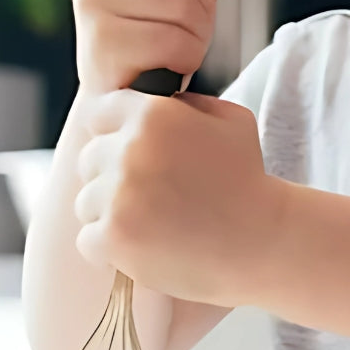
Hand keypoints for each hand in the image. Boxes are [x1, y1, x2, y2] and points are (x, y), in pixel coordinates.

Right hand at [70, 0, 244, 93]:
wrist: (124, 99)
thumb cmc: (156, 36)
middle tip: (192, 22)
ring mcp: (92, 3)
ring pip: (182, 1)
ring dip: (199, 31)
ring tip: (180, 45)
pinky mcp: (103, 44)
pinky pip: (175, 41)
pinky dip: (188, 58)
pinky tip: (170, 66)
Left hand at [73, 88, 288, 305]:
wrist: (263, 243)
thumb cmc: (250, 183)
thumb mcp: (233, 122)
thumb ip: (189, 102)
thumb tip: (161, 100)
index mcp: (153, 115)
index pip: (99, 114)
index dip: (114, 135)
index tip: (135, 158)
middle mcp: (129, 149)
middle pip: (89, 160)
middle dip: (112, 178)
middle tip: (152, 198)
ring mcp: (118, 195)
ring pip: (87, 202)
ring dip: (112, 215)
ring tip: (154, 227)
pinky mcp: (114, 237)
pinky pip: (88, 240)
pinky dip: (111, 250)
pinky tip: (146, 248)